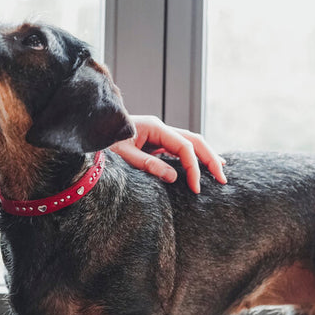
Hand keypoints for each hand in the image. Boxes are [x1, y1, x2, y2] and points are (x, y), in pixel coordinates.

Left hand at [109, 115, 226, 193]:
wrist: (91, 131)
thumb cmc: (103, 143)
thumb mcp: (123, 156)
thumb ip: (147, 164)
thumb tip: (174, 176)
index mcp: (155, 127)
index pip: (184, 147)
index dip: (194, 167)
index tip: (196, 188)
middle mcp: (160, 128)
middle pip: (194, 141)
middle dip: (210, 159)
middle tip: (223, 178)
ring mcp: (159, 134)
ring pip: (190, 143)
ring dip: (206, 156)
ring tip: (221, 171)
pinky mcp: (156, 142)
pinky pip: (180, 149)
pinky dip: (193, 157)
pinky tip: (204, 165)